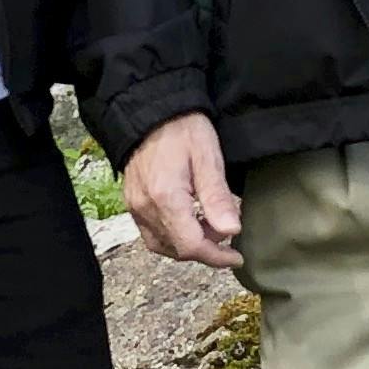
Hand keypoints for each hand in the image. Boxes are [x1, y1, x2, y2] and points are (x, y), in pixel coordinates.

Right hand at [122, 112, 242, 267]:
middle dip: (205, 250)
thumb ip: (217, 198)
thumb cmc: (183, 129)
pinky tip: (188, 221)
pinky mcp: (132, 202)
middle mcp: (145, 207)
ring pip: (162, 245)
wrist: (152, 111)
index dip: (216, 257)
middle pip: (176, 250)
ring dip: (187, 245)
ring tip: (208, 226)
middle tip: (225, 233)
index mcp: (165, 198)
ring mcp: (135, 206)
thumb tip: (231, 231)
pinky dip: (172, 236)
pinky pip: (151, 233)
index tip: (236, 257)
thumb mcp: (208, 158)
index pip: (190, 246)